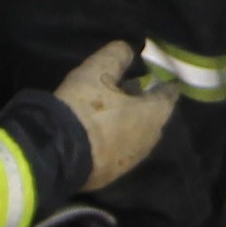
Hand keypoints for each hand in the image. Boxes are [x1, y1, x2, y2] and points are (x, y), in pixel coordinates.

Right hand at [55, 39, 178, 189]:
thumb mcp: (97, 70)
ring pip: (138, 137)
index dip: (164, 83)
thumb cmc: (84, 107)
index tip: (160, 75)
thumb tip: (129, 51)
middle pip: (154, 118)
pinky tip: (102, 133)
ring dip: (131, 123)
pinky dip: (117, 140)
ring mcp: (131, 161)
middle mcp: (148, 141)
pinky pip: (121, 152)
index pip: (169, 96)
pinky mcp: (112, 175)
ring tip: (115, 110)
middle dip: (146, 104)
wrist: (57, 152)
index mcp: (152, 115)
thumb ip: (118, 55)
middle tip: (132, 89)